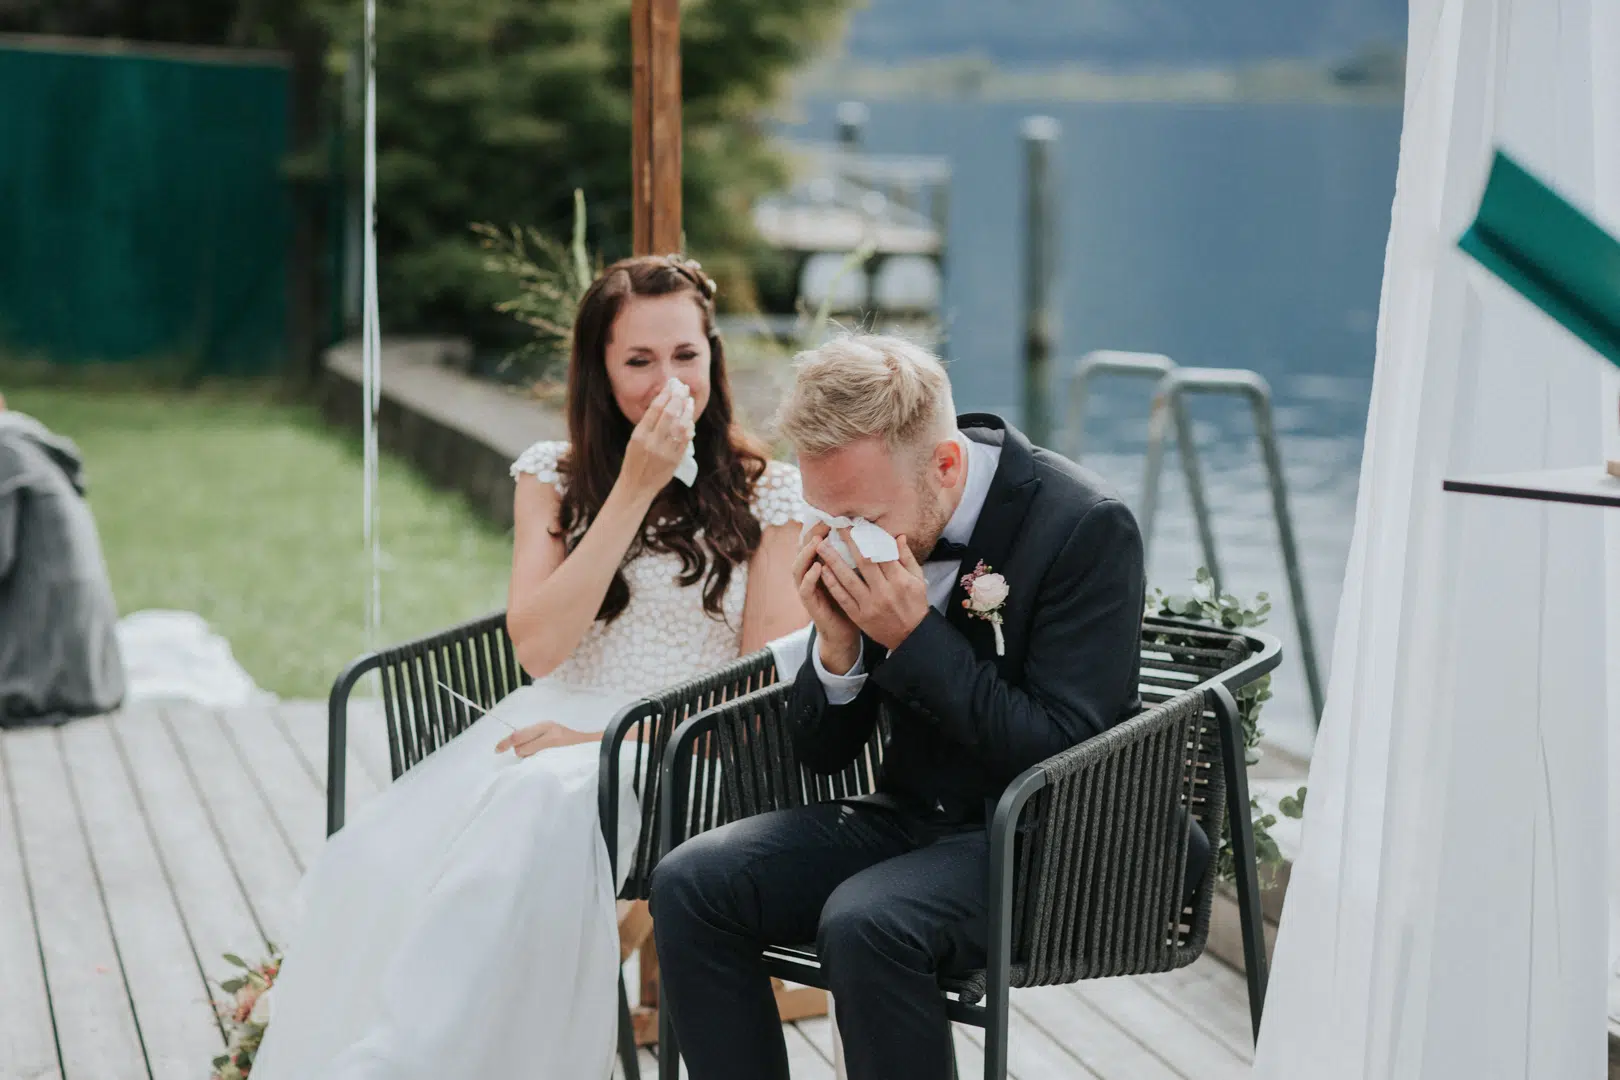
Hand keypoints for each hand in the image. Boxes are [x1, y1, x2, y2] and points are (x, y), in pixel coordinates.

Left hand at [495, 721, 598, 756]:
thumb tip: (514, 745)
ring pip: (528, 755)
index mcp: (546, 725)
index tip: (497, 750)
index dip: (505, 742)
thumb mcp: (551, 734)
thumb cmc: (569, 743)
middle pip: (520, 746)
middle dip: (522, 752)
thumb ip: (534, 737)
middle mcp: (549, 732)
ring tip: (545, 757)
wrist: (593, 747)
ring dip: (530, 759)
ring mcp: (555, 744)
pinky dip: (536, 764)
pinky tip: (546, 762)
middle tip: (536, 752)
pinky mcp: (559, 756)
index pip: (519, 734)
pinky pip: (537, 762)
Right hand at [616, 383, 694, 501]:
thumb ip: (648, 425)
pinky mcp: (675, 460)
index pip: (655, 409)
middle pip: (669, 414)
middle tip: (684, 388)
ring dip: (687, 411)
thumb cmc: (634, 462)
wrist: (636, 487)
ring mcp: (665, 452)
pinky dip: (689, 428)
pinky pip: (686, 440)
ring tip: (690, 401)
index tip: (672, 386)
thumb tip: (664, 404)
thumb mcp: (634, 441)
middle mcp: (652, 442)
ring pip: (680, 426)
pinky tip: (690, 420)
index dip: (665, 395)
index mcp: (639, 435)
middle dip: (678, 398)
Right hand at [792, 522, 859, 671]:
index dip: (820, 527)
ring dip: (806, 553)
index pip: (815, 541)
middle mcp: (810, 575)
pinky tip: (818, 567)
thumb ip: (860, 557)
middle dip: (811, 534)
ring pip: (799, 567)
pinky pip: (805, 589)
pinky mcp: (810, 604)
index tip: (834, 515)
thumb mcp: (857, 577)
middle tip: (823, 522)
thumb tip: (874, 534)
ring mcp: (808, 589)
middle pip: (803, 550)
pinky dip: (809, 577)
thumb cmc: (854, 602)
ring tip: (817, 541)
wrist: (846, 632)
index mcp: (821, 565)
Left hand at [815, 530, 930, 651]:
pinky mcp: (859, 616)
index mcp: (900, 581)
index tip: (858, 524)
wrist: (911, 637)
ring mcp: (870, 605)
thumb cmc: (915, 605)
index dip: (869, 537)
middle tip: (836, 526)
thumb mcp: (918, 581)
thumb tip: (899, 536)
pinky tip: (823, 570)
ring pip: (848, 579)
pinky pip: (843, 597)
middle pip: (863, 562)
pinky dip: (832, 583)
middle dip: (849, 542)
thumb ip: (907, 558)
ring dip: (833, 561)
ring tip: (821, 545)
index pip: (881, 553)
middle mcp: (884, 592)